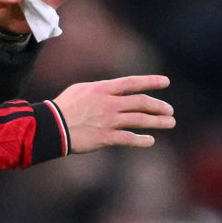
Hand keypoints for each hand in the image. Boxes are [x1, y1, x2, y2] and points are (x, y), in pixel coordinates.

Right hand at [53, 75, 174, 152]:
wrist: (51, 126)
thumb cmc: (63, 106)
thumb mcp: (81, 90)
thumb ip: (100, 90)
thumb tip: (115, 91)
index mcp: (102, 89)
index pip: (132, 83)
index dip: (150, 81)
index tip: (166, 82)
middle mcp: (108, 103)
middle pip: (141, 102)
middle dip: (158, 105)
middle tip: (169, 110)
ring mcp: (108, 121)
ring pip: (139, 120)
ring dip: (157, 122)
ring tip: (169, 122)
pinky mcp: (105, 137)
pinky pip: (129, 139)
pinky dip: (142, 140)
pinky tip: (150, 141)